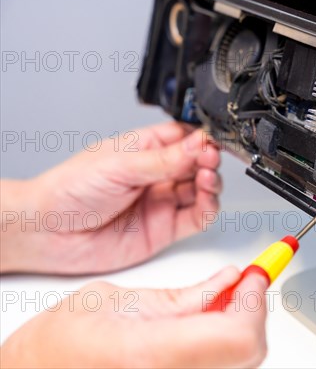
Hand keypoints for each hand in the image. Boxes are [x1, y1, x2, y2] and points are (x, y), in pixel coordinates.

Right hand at [0, 267, 268, 367]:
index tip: (254, 278)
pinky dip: (226, 344)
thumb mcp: (123, 299)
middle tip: (242, 286)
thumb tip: (229, 279)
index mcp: (152, 355)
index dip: (256, 302)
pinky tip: (208, 327)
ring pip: (240, 363)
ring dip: (241, 328)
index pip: (239, 336)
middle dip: (252, 313)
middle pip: (249, 352)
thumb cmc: (60, 344)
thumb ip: (188, 293)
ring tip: (221, 304)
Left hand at [1, 122, 220, 273]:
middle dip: (209, 160)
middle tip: (209, 160)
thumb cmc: (69, 190)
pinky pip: (197, 217)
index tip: (211, 142)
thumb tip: (198, 143)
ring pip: (202, 190)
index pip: (185, 138)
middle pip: (198, 163)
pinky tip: (206, 199)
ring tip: (206, 178)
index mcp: (144, 149)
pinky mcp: (166, 228)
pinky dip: (208, 208)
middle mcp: (157, 174)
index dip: (202, 139)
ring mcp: (162, 201)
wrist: (47, 233)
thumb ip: (163, 159)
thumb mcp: (119, 166)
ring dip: (211, 183)